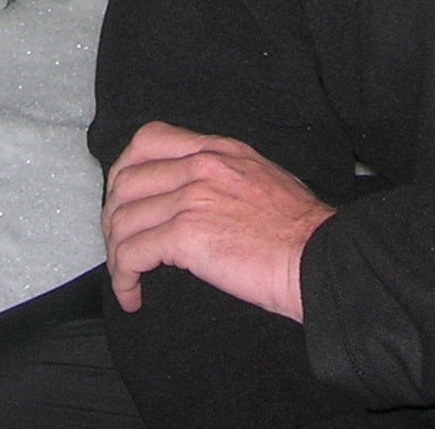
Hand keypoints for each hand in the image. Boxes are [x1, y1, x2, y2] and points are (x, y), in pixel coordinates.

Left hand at [101, 121, 334, 321]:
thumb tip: (193, 199)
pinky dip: (124, 277)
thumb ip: (223, 177)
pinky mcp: (187, 234)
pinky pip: (133, 253)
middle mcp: (200, 165)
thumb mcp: (261, 179)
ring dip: (117, 253)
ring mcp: (192, 196)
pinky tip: (133, 295)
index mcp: (218, 149)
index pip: (149, 140)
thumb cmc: (301, 233)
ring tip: (127, 277)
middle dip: (114, 216)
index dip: (125, 171)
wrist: (320, 259)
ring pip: (124, 218)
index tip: (124, 199)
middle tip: (120, 245)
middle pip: (126, 179)